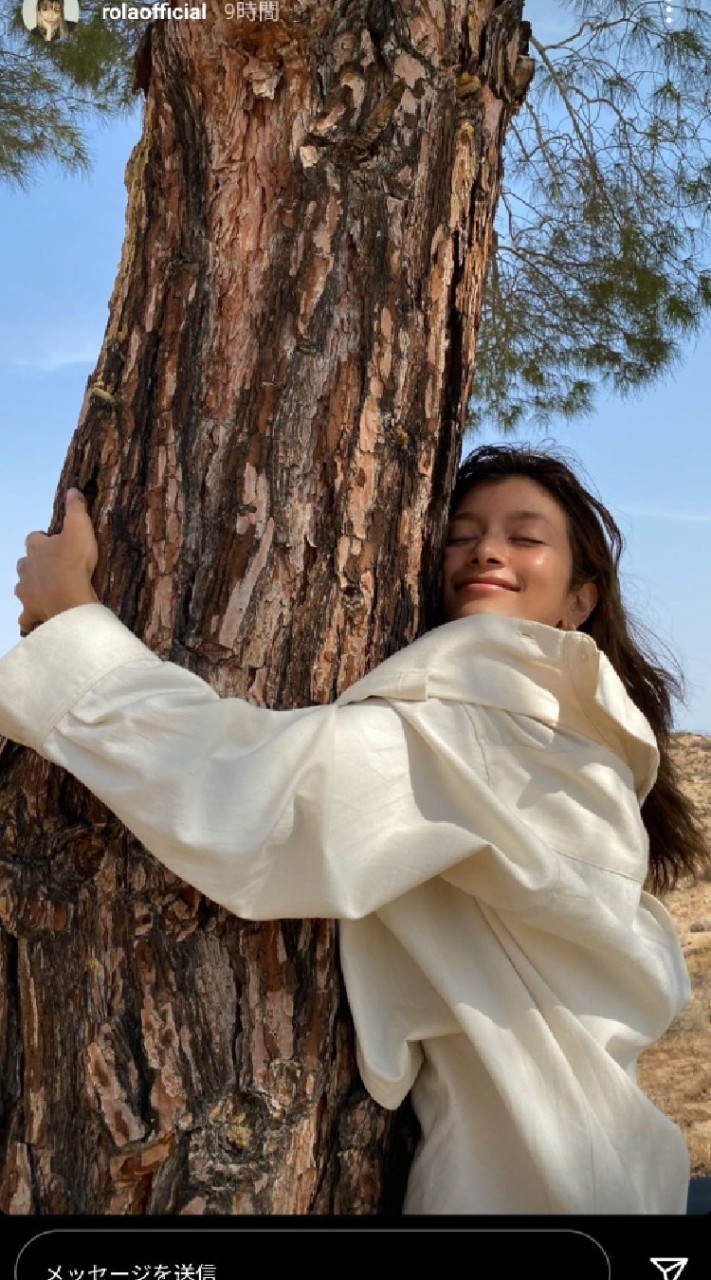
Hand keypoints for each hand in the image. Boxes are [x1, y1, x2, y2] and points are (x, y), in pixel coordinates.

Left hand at [15, 489, 99, 634]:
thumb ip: (75, 509)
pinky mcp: (30, 611)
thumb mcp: (79, 528)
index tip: (55, 542)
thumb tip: (72, 490)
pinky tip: (38, 619)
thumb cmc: (74, 562)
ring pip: (22, 588)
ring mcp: (26, 591)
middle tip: (53, 569)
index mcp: (36, 547)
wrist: (68, 597)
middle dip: (34, 565)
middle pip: (25, 563)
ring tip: (47, 592)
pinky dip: (30, 618)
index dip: (43, 540)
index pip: (34, 539)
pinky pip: (26, 617)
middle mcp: (26, 568)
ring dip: (31, 588)